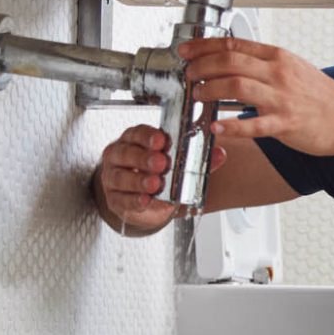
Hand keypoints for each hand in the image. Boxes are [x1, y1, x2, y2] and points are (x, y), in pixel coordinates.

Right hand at [93, 124, 226, 232]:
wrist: (147, 201)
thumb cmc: (160, 174)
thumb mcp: (179, 165)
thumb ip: (198, 159)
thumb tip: (220, 154)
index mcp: (134, 140)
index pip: (136, 133)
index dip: (148, 136)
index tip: (161, 141)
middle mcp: (119, 156)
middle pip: (126, 153)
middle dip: (144, 158)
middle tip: (161, 163)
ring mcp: (113, 177)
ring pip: (120, 177)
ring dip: (138, 180)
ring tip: (155, 183)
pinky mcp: (115, 199)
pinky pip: (121, 199)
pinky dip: (134, 200)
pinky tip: (145, 200)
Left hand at [179, 37, 333, 155]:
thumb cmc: (322, 97)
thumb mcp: (293, 68)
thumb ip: (265, 64)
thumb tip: (234, 62)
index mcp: (278, 58)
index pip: (234, 45)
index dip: (204, 46)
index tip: (187, 51)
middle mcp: (278, 73)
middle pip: (229, 61)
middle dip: (201, 66)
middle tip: (188, 74)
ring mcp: (282, 98)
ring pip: (236, 85)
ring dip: (210, 90)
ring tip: (197, 95)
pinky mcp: (286, 124)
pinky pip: (254, 124)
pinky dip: (231, 126)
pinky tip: (216, 127)